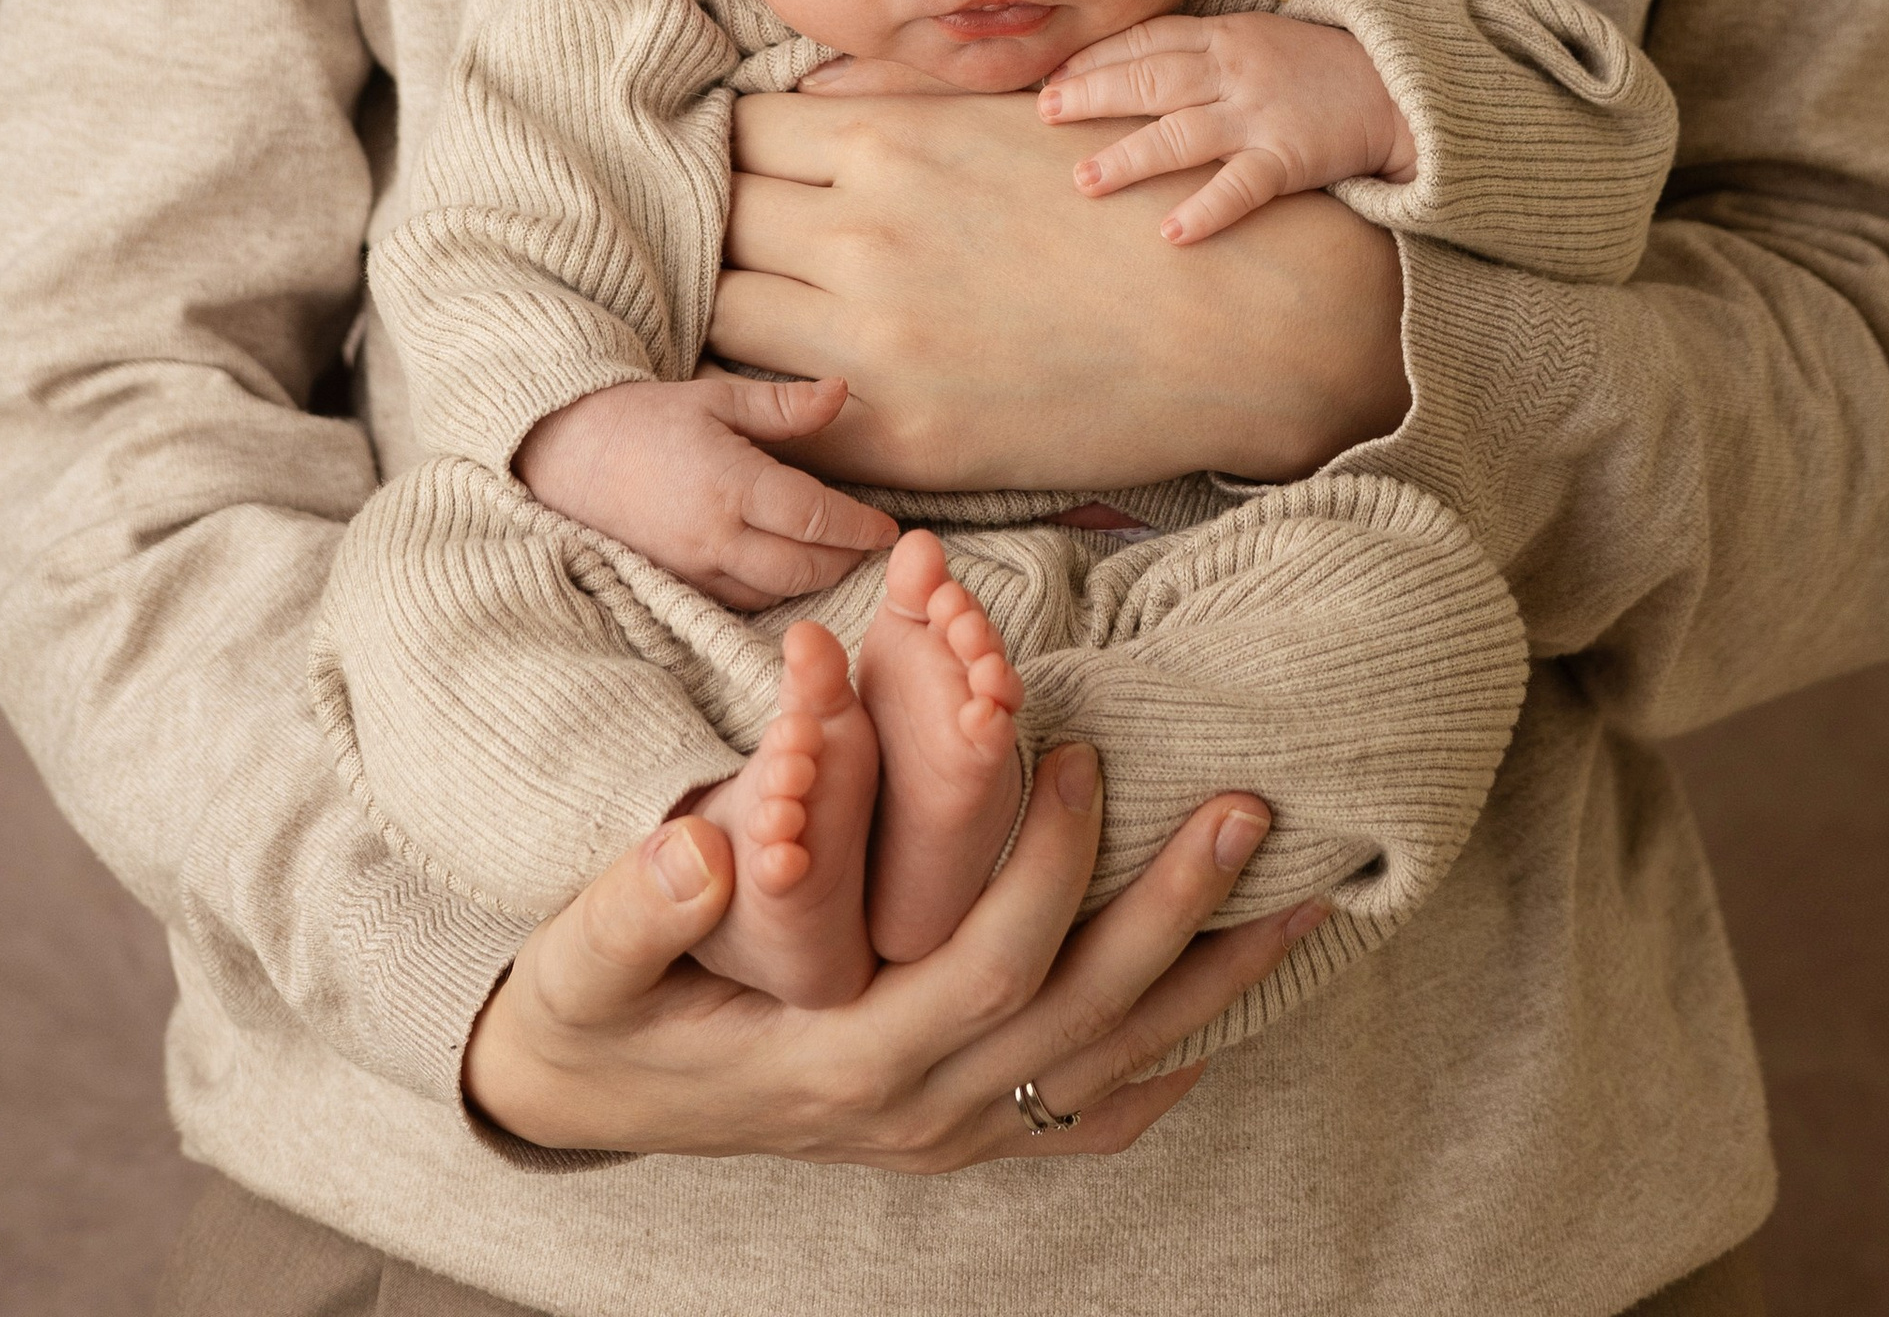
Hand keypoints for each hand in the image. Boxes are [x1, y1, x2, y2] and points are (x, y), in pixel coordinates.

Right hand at [464, 740, 1326, 1166]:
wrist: (587, 1096)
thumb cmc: (595, 1007)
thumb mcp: (584, 959)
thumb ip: (634, 909)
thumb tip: (698, 850)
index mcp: (841, 1059)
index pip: (984, 967)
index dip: (1045, 868)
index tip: (1082, 755)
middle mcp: (911, 1111)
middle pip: (1081, 1021)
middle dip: (1175, 914)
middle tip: (1250, 805)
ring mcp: (942, 1134)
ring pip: (1109, 1071)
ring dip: (1209, 985)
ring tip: (1303, 898)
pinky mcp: (953, 1130)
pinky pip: (1086, 1119)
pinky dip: (1167, 1067)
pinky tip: (1222, 1011)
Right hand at [515, 372, 899, 611]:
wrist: (565, 455)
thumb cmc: (643, 418)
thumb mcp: (716, 398)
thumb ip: (782, 406)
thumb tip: (842, 392)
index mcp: (730, 484)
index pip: (813, 517)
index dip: (858, 528)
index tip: (888, 530)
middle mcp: (714, 537)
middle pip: (802, 568)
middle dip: (844, 561)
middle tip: (870, 545)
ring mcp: (693, 569)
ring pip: (773, 593)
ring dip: (812, 581)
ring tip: (837, 558)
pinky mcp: (677, 587)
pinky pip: (739, 602)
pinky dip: (772, 593)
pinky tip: (787, 571)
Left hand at [710, 90, 1407, 489]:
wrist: (1238, 323)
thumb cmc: (1130, 199)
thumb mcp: (1010, 113)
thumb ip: (898, 92)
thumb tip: (800, 83)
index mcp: (889, 144)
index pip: (740, 135)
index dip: (735, 155)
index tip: (749, 176)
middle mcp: (862, 235)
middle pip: (720, 221)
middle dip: (722, 229)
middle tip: (747, 249)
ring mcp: (873, 343)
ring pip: (726, 316)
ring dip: (734, 311)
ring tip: (761, 316)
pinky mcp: (899, 438)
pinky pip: (780, 419)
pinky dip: (769, 403)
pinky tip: (792, 392)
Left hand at [1038, 11, 1414, 244]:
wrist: (1397, 85)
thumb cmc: (1316, 65)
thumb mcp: (1254, 40)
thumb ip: (1198, 52)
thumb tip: (1131, 71)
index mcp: (1223, 36)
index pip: (1146, 41)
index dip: (1095, 59)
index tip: (1051, 78)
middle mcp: (1234, 70)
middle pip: (1149, 80)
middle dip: (1092, 96)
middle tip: (1043, 114)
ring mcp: (1261, 114)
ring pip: (1181, 133)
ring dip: (1128, 156)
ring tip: (1083, 180)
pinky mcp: (1291, 157)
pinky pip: (1242, 186)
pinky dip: (1206, 209)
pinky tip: (1171, 233)